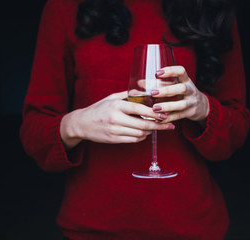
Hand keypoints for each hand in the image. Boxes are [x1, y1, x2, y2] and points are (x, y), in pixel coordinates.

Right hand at [60, 91, 174, 149]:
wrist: (81, 124)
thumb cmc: (98, 108)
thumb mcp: (111, 98)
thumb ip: (128, 95)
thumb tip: (145, 92)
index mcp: (116, 105)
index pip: (140, 110)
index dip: (155, 113)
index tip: (165, 114)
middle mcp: (116, 118)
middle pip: (143, 125)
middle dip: (158, 126)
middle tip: (168, 124)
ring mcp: (115, 131)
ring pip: (140, 134)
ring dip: (150, 132)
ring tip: (156, 128)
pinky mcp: (114, 139)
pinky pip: (133, 140)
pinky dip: (142, 137)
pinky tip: (145, 133)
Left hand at [151, 66, 209, 124]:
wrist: (201, 106)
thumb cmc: (183, 93)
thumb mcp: (174, 86)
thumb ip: (159, 84)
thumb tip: (139, 83)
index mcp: (186, 80)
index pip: (181, 71)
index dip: (170, 71)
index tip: (157, 73)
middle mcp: (190, 90)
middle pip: (181, 88)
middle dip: (167, 90)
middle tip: (153, 92)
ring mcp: (191, 102)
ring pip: (181, 104)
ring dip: (167, 106)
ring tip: (155, 108)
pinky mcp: (190, 113)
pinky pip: (179, 116)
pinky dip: (168, 118)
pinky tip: (158, 119)